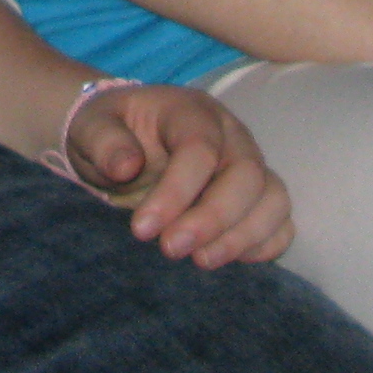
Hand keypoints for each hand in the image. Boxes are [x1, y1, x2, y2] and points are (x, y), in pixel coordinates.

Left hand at [64, 81, 295, 265]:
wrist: (124, 138)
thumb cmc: (110, 132)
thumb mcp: (92, 127)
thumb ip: (104, 141)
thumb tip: (126, 167)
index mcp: (192, 111)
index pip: (200, 149)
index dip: (176, 192)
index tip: (141, 230)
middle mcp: (231, 135)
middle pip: (247, 174)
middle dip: (213, 218)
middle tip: (171, 250)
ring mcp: (250, 165)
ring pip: (274, 198)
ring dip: (243, 236)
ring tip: (201, 261)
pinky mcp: (256, 197)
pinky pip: (280, 221)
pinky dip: (264, 244)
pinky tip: (227, 260)